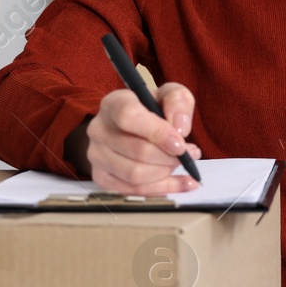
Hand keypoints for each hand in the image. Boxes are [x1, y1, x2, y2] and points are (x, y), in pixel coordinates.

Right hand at [66, 82, 201, 193]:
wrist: (134, 127)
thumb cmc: (152, 110)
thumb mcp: (169, 95)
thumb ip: (178, 101)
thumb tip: (180, 127)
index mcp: (113, 104)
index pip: (128, 117)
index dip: (157, 132)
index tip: (180, 144)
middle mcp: (99, 129)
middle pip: (136, 151)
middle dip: (169, 157)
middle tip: (188, 154)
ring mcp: (97, 156)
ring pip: (135, 175)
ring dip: (166, 172)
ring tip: (181, 163)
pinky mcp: (102, 177)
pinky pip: (134, 191)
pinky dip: (163, 189)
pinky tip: (181, 182)